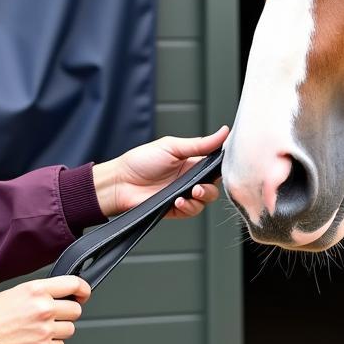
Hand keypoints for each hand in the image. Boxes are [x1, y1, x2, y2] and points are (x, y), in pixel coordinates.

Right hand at [0, 275, 90, 343]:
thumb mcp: (17, 292)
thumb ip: (41, 292)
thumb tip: (61, 294)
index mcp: (37, 290)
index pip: (74, 284)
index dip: (83, 290)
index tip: (83, 295)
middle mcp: (44, 308)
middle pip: (76, 310)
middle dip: (68, 313)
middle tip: (55, 316)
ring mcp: (45, 330)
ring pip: (70, 329)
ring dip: (60, 330)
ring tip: (41, 330)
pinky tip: (37, 341)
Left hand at [92, 126, 227, 218]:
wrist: (120, 182)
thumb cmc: (140, 161)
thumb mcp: (172, 146)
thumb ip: (200, 143)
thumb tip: (223, 132)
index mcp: (191, 161)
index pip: (215, 165)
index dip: (221, 166)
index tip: (222, 166)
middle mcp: (190, 178)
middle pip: (214, 185)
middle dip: (212, 186)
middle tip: (201, 184)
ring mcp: (183, 194)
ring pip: (206, 199)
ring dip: (202, 197)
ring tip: (192, 192)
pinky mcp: (176, 209)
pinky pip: (192, 210)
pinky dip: (189, 207)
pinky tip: (179, 201)